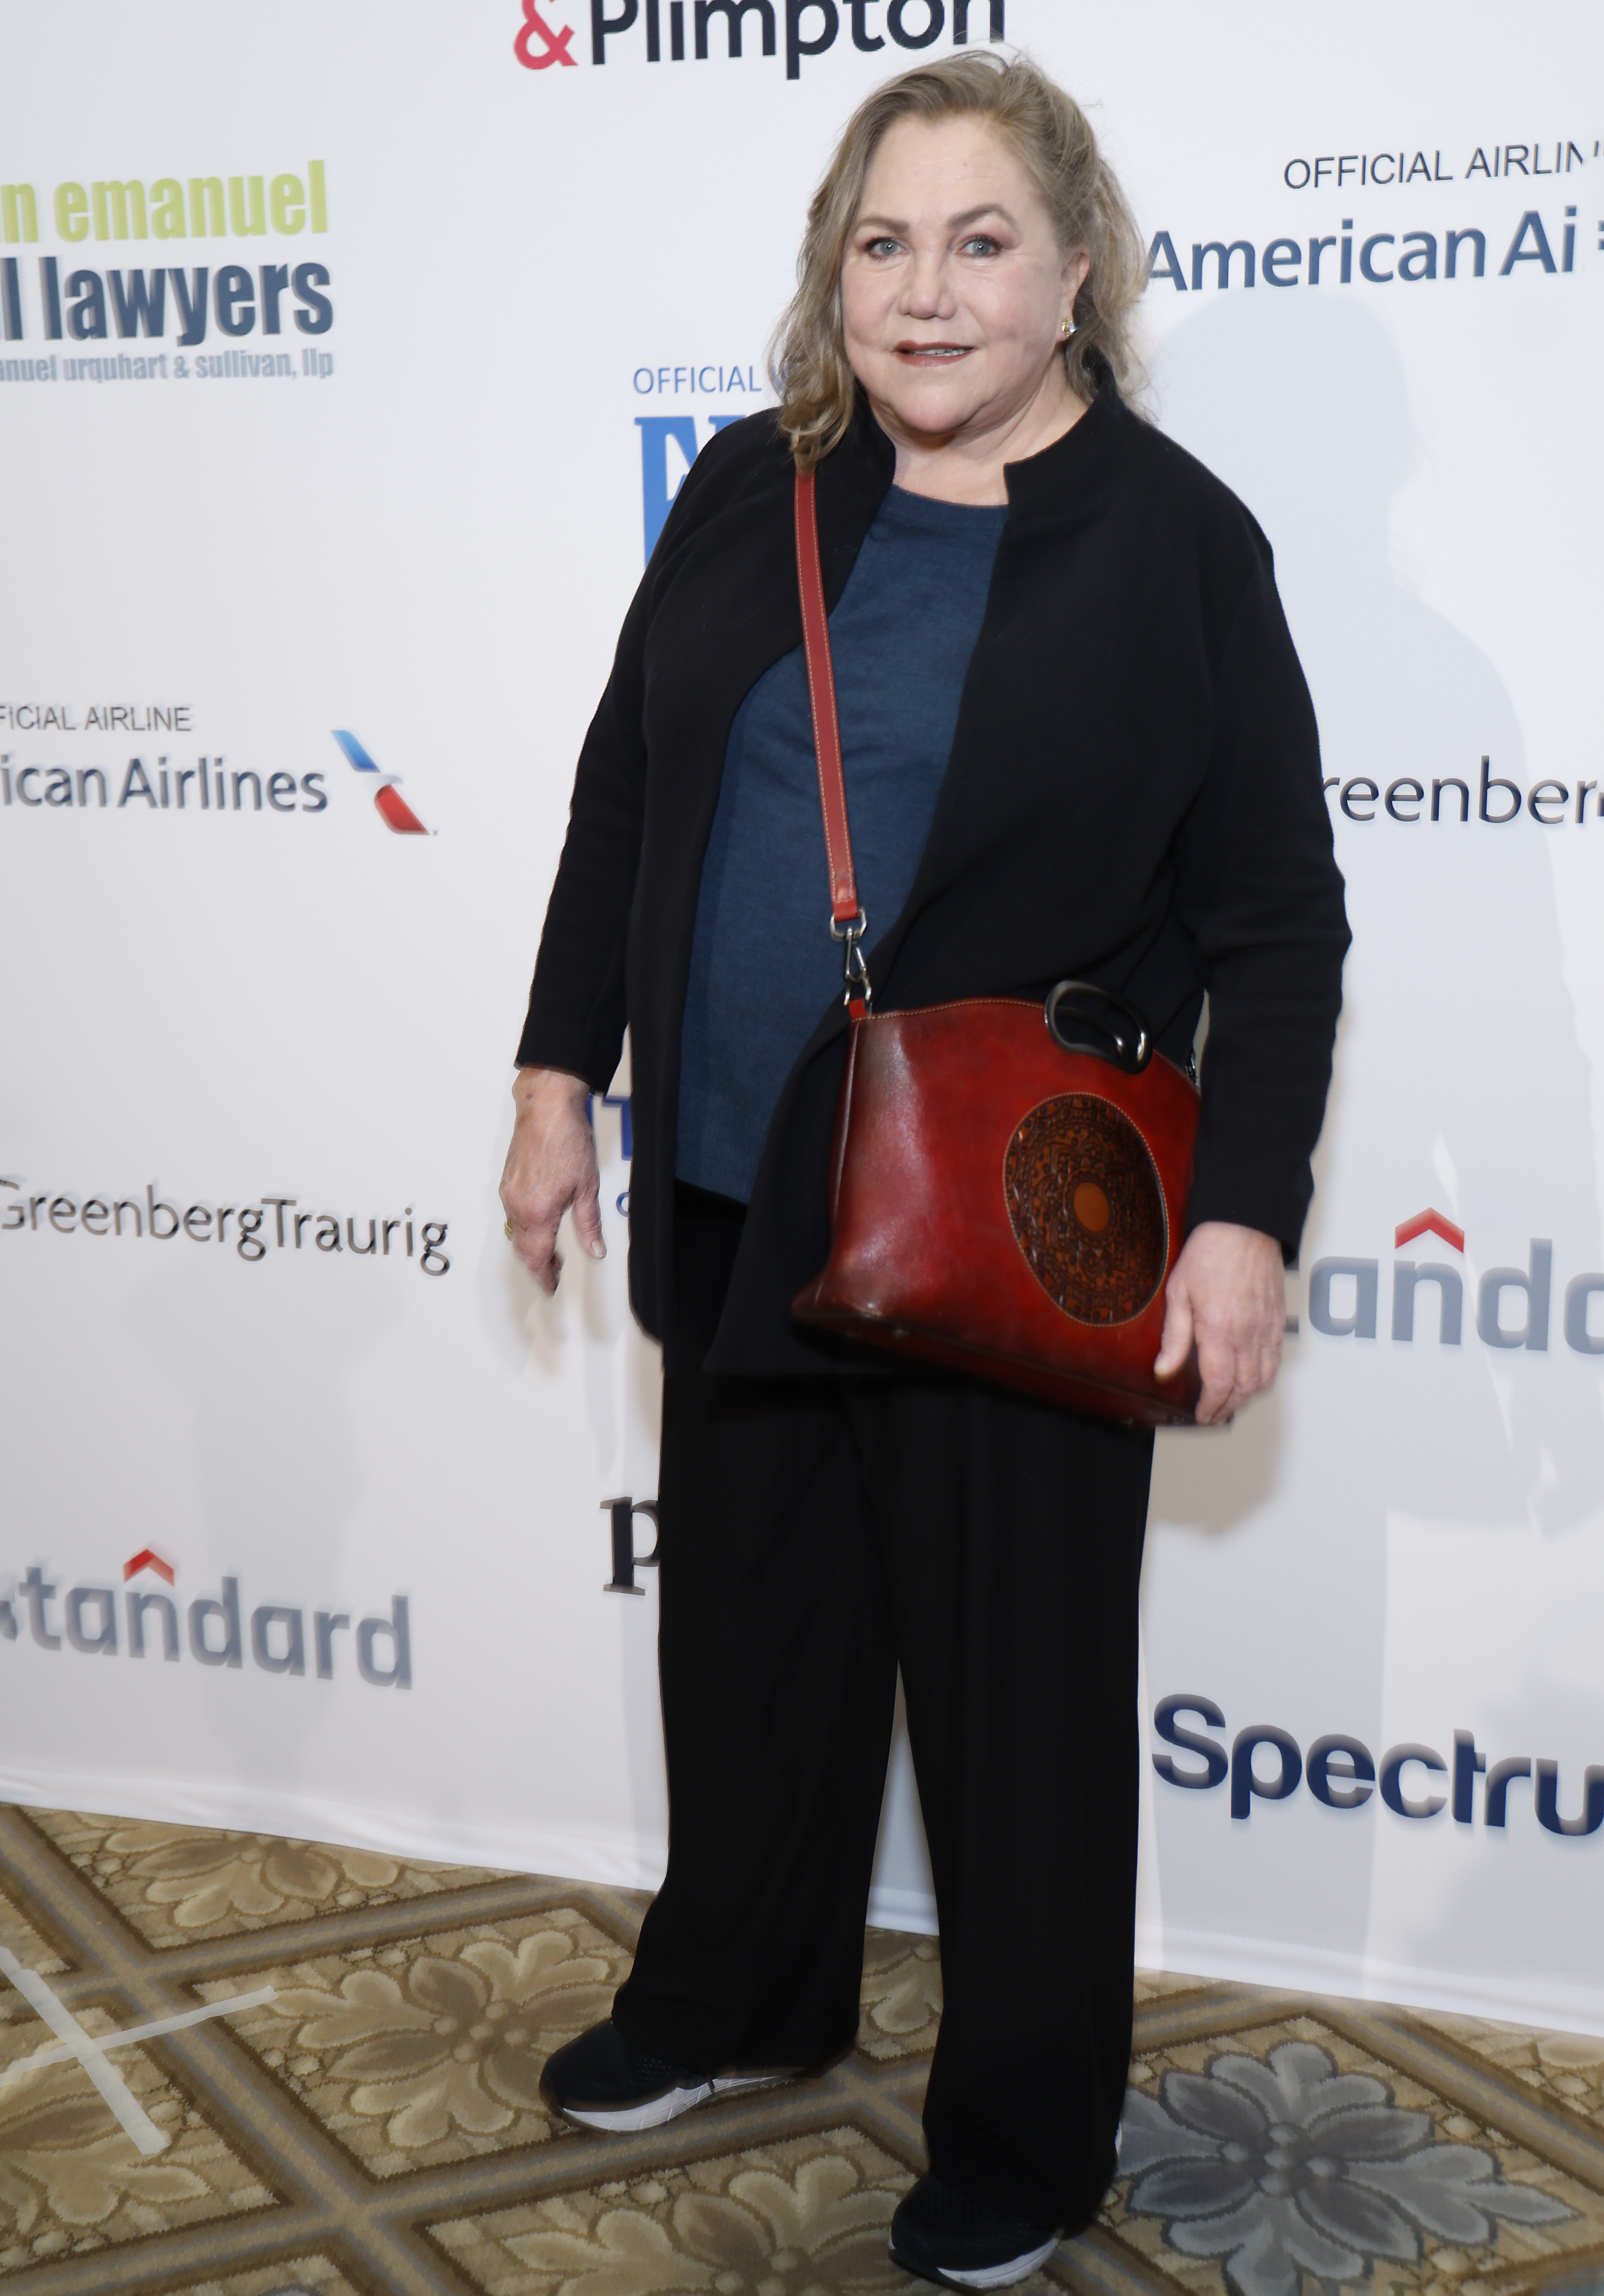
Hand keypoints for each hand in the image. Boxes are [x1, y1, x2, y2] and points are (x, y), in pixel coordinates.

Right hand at [499, 1067, 604, 1295]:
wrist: (547, 1107)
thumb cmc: (566, 1138)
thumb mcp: (588, 1187)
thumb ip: (588, 1223)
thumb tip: (594, 1248)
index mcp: (539, 1211)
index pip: (538, 1258)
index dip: (545, 1277)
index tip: (551, 1285)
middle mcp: (518, 1204)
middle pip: (523, 1249)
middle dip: (538, 1264)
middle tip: (555, 1270)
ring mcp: (509, 1193)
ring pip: (516, 1232)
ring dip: (532, 1245)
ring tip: (552, 1247)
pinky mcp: (506, 1182)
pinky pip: (513, 1214)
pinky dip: (525, 1226)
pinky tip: (540, 1220)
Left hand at [1154, 1220, 1284, 1425]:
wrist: (1245, 1226)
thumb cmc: (1210, 1253)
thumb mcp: (1178, 1293)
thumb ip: (1173, 1336)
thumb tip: (1163, 1370)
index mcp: (1220, 1329)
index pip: (1218, 1384)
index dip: (1210, 1406)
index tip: (1201, 1415)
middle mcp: (1248, 1334)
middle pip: (1243, 1388)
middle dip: (1228, 1407)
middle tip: (1213, 1414)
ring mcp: (1267, 1329)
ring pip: (1264, 1379)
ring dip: (1247, 1397)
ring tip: (1230, 1402)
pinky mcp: (1278, 1321)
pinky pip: (1276, 1360)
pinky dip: (1264, 1377)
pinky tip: (1251, 1378)